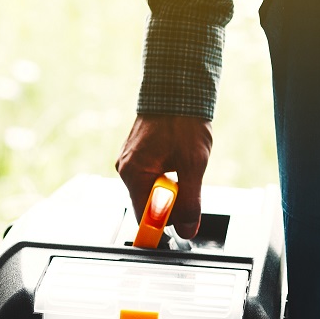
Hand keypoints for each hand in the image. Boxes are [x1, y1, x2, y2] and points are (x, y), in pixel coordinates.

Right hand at [115, 114, 212, 238]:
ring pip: (151, 189)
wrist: (178, 89)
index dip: (164, 224)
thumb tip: (189, 229)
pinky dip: (168, 174)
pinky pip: (151, 175)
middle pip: (148, 204)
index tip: (182, 225)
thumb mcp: (194, 165)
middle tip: (190, 183)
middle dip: (172, 201)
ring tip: (186, 164)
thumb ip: (191, 201)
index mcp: (133, 174)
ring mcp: (129, 160)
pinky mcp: (137, 154)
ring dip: (172, 186)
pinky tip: (179, 158)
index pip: (143, 217)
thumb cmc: (184, 122)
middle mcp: (125, 168)